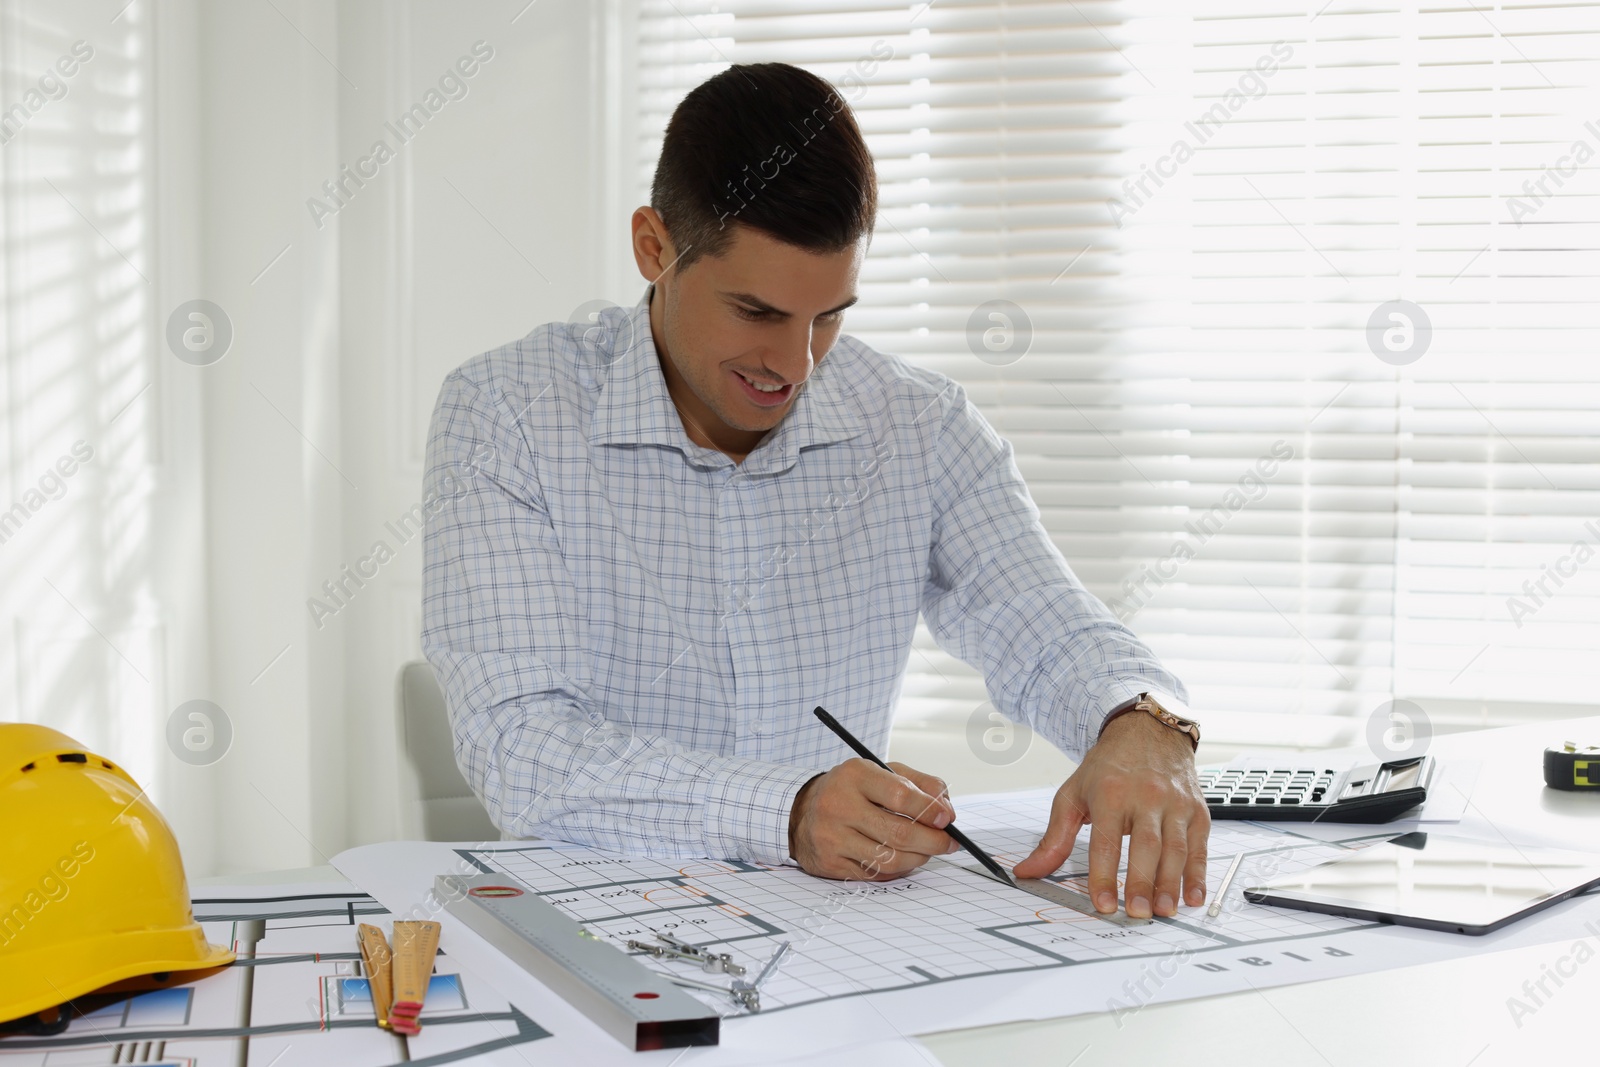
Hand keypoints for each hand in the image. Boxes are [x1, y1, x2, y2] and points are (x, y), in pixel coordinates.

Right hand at [789, 759, 958, 879]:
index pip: (901, 796)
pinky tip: (903, 858)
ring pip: (890, 859)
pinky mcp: (830, 863)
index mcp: (854, 776)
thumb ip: (920, 784)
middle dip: (932, 841)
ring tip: (926, 850)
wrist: (803, 812)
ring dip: (918, 858)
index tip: (947, 819)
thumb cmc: (852, 791)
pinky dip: (898, 869)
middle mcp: (838, 805)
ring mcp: (832, 837)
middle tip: (947, 843)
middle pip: (898, 833)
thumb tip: (946, 809)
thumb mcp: (882, 773)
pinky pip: (876, 874)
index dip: (930, 810)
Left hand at [1013, 710, 1209, 917]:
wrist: (1148, 732)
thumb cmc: (1109, 767)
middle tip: (1137, 913)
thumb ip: (1054, 838)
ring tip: (1163, 911)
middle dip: (1142, 883)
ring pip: (1176, 848)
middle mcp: (1147, 796)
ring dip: (1171, 884)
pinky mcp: (1197, 811)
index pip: (1106, 841)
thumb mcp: (1073, 794)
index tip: (1102, 904)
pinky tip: (1192, 896)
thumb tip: (1028, 870)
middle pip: (1146, 846)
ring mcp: (1175, 803)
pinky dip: (1199, 874)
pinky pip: (1200, 846)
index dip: (1104, 876)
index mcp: (1111, 793)